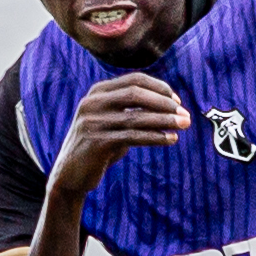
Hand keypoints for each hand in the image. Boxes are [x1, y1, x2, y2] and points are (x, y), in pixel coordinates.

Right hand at [46, 73, 188, 201]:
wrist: (70, 175)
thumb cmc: (97, 147)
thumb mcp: (111, 121)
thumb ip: (131, 109)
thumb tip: (170, 104)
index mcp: (97, 92)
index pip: (135, 80)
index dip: (159, 88)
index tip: (177, 101)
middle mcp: (93, 103)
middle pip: (136, 93)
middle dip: (164, 103)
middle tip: (185, 115)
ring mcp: (93, 122)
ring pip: (137, 117)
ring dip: (165, 121)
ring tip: (184, 126)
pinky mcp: (97, 143)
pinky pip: (133, 137)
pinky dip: (155, 137)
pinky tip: (171, 140)